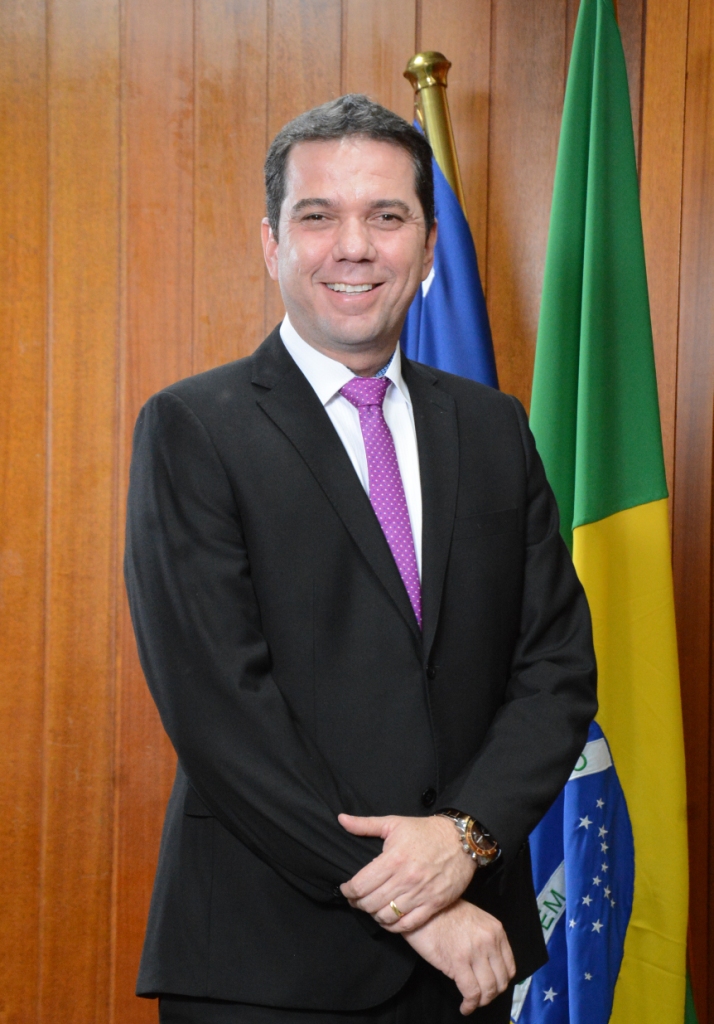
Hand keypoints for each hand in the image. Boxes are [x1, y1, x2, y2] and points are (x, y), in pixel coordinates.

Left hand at [338, 813, 474, 930]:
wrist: (461, 840)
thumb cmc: (425, 831)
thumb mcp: (394, 823)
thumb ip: (365, 825)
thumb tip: (341, 820)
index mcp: (393, 859)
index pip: (361, 885)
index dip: (348, 891)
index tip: (346, 889)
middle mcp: (406, 879)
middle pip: (371, 903)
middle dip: (358, 903)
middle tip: (356, 900)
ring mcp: (420, 894)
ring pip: (387, 916)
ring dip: (374, 915)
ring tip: (372, 908)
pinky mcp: (433, 904)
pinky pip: (407, 925)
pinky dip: (393, 926)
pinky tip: (388, 919)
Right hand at [403, 900, 515, 1014]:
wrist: (423, 908)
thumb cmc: (444, 912)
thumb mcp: (475, 919)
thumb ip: (486, 939)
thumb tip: (488, 965)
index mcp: (496, 930)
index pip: (509, 967)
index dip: (501, 982)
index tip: (492, 987)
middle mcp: (489, 941)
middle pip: (501, 981)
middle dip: (491, 995)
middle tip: (480, 998)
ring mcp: (475, 952)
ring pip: (488, 989)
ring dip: (481, 1002)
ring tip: (471, 1003)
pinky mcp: (458, 962)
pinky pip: (471, 992)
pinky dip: (469, 1005)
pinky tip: (464, 1007)